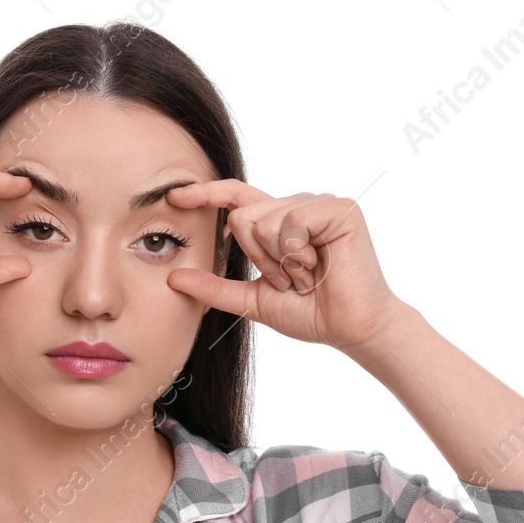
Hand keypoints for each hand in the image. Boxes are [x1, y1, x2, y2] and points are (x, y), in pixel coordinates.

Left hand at [163, 179, 405, 350]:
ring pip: (264, 220)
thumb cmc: (310, 314)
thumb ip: (214, 288)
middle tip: (289, 281)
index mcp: (279, 223)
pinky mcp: (338, 209)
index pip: (236, 198)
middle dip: (258, 258)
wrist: (351, 328)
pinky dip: (297, 254)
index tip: (173, 197)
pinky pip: (292, 222)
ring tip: (307, 276)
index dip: (205, 194)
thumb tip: (172, 279)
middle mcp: (298, 207)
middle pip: (242, 216)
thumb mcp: (252, 300)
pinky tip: (318, 266)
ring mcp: (319, 204)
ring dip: (279, 261)